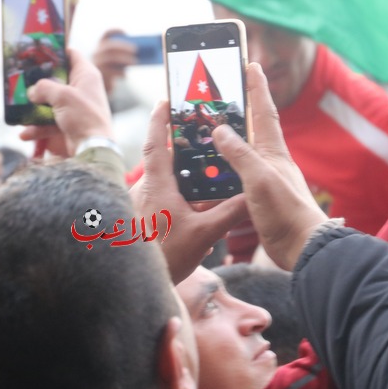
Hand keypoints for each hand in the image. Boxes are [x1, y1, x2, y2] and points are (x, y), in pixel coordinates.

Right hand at [18, 49, 113, 156]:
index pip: (71, 54)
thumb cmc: (84, 116)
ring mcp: (75, 107)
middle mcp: (81, 88)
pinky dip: (37, 128)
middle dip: (38, 82)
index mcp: (86, 75)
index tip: (37, 51)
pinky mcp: (69, 124)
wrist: (92, 148)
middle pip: (56, 78)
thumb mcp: (62, 96)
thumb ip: (44, 88)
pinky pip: (49, 122)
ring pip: (50, 102)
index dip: (55, 51)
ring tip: (18, 108)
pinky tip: (25, 133)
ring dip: (34, 107)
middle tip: (20, 79)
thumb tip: (32, 91)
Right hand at [92, 29, 136, 94]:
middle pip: (110, 47)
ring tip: (135, 62)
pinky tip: (125, 75)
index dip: (116, 31)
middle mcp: (96, 54)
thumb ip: (124, 55)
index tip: (126, 33)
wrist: (102, 87)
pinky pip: (110, 72)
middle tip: (136, 49)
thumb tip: (138, 52)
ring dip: (124, 59)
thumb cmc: (113, 71)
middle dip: (123, 47)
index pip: (106, 35)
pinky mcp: (99, 75)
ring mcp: (96, 64)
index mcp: (101, 47)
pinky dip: (119, 73)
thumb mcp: (118, 61)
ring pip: (110, 58)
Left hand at [132, 101, 247, 283]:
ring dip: (176, 181)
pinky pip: (155, 201)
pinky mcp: (134, 221)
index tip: (164, 101)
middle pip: (159, 162)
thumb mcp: (204, 235)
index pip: (155, 142)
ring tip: (198, 182)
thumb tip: (252, 196)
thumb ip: (229, 212)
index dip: (159, 119)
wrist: (136, 287)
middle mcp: (140, 191)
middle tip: (194, 141)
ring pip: (158, 184)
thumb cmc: (166, 257)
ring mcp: (134, 206)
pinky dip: (171, 199)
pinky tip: (188, 213)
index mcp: (156, 186)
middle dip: (176, 151)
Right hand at [213, 63, 326, 269]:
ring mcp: (266, 179)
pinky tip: (216, 170)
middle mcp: (271, 162)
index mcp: (273, 152)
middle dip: (242, 108)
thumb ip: (240, 154)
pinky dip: (226, 167)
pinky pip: (239, 175)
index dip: (257, 87)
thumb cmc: (287, 212)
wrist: (303, 248)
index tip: (251, 64)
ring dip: (231, 138)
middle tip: (227, 91)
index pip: (264, 111)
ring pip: (245, 151)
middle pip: (254, 128)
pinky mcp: (261, 198)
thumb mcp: (259, 178)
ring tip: (213, 127)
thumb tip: (221, 129)